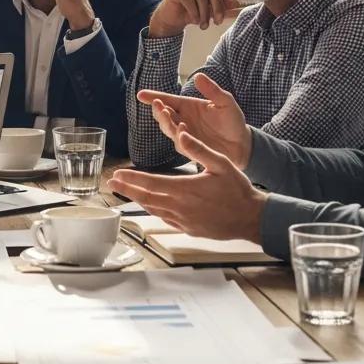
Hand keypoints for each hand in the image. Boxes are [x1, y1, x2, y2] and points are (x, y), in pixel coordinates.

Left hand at [109, 128, 266, 241]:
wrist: (252, 218)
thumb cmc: (238, 190)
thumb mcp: (221, 163)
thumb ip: (198, 148)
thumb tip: (180, 134)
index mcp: (185, 189)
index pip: (150, 183)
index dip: (131, 179)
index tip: (117, 174)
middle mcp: (181, 207)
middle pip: (146, 198)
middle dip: (127, 190)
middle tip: (112, 183)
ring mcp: (184, 221)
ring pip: (154, 210)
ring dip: (137, 200)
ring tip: (125, 192)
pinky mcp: (189, 229)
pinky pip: (165, 219)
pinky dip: (154, 211)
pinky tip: (150, 205)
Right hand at [137, 72, 251, 167]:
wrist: (242, 146)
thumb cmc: (232, 121)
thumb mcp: (226, 103)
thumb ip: (213, 90)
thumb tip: (198, 75)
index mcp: (188, 106)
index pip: (167, 100)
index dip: (153, 97)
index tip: (140, 95)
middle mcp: (182, 120)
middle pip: (164, 115)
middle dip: (159, 110)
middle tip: (159, 105)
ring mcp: (185, 135)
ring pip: (169, 129)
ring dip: (167, 123)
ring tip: (167, 115)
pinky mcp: (190, 149)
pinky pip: (181, 144)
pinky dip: (180, 138)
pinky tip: (182, 132)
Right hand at [147, 0, 241, 36]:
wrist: (173, 19)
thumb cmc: (194, 13)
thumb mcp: (212, 12)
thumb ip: (226, 9)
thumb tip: (242, 8)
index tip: (232, 1)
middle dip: (217, 7)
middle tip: (218, 22)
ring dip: (204, 14)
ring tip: (204, 26)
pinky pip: (189, 0)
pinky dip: (194, 12)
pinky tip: (195, 21)